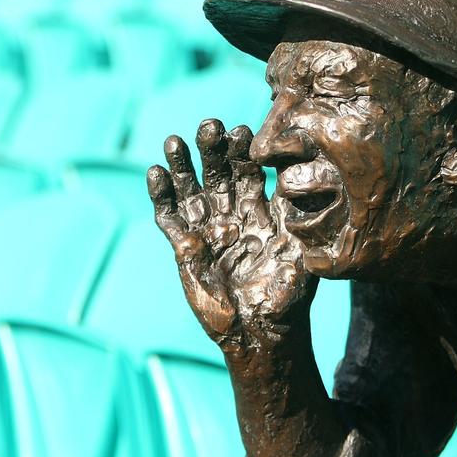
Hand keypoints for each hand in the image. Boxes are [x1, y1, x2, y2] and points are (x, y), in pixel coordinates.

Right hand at [147, 119, 316, 348]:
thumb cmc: (288, 293)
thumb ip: (296, 215)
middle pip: (217, 173)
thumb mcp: (300, 250)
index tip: (242, 131)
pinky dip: (161, 196)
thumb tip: (300, 177)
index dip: (244, 152)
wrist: (262, 331)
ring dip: (182, 165)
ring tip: (174, 140)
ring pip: (190, 189)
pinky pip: (170, 218)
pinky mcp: (184, 247)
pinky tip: (155, 173)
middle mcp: (231, 214)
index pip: (249, 171)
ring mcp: (206, 229)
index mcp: (260, 210)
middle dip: (212, 149)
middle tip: (209, 125)